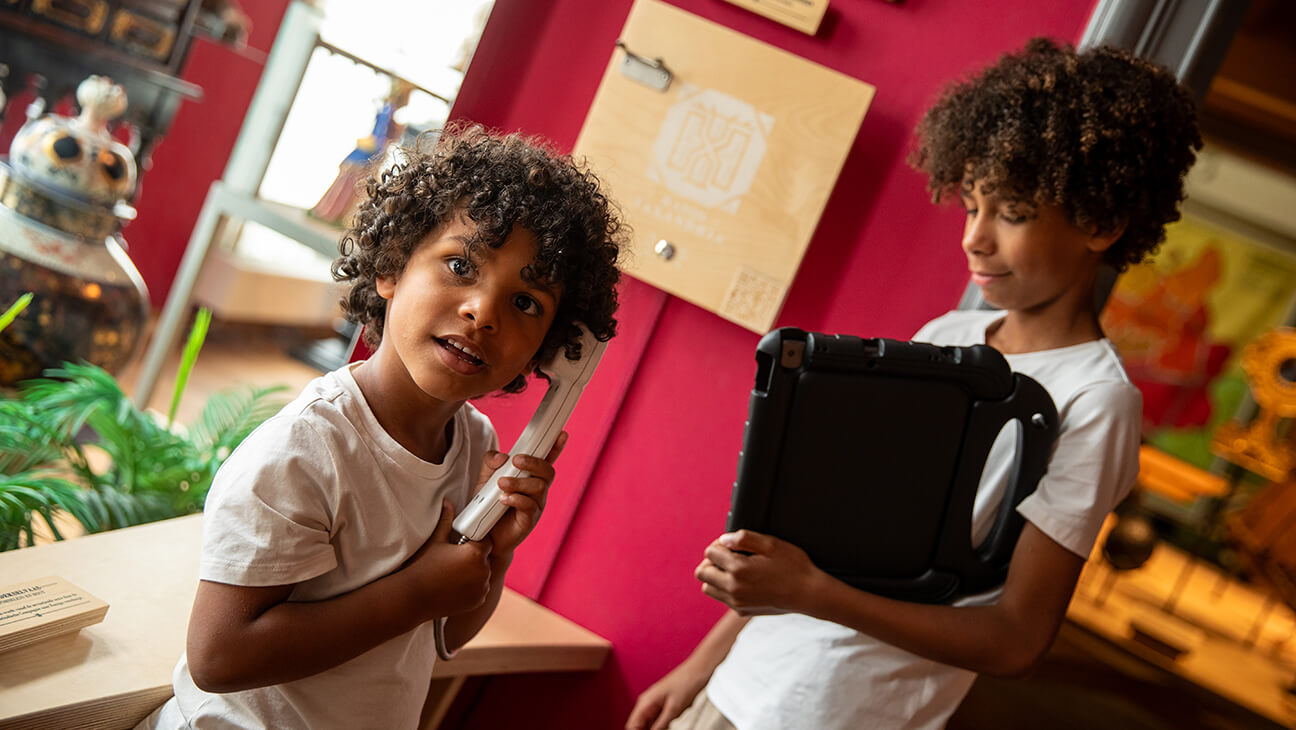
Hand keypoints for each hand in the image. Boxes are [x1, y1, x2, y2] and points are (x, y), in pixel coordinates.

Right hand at [401, 500, 493, 616]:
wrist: (412, 597)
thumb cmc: (422, 567)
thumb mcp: (436, 541)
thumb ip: (446, 521)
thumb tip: (448, 503)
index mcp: (475, 554)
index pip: (485, 541)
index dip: (474, 541)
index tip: (462, 544)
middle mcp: (483, 571)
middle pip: (485, 558)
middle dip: (474, 557)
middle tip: (455, 560)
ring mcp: (482, 588)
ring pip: (484, 574)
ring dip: (475, 573)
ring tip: (453, 573)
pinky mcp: (478, 601)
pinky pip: (481, 589)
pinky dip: (473, 587)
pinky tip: (455, 585)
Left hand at [483, 431, 567, 554]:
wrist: (482, 535)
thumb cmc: (488, 504)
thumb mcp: (485, 478)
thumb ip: (491, 462)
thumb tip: (503, 457)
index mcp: (530, 477)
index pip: (546, 459)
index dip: (555, 447)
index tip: (561, 434)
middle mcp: (537, 490)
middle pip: (547, 471)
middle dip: (533, 462)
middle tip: (515, 460)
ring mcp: (536, 505)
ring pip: (539, 487)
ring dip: (519, 482)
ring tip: (501, 484)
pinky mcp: (529, 520)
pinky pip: (530, 506)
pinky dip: (516, 499)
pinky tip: (503, 499)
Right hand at [626, 661, 708, 729]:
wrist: (697, 672)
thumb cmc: (686, 683)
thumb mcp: (673, 709)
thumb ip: (660, 725)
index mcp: (645, 702)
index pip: (632, 725)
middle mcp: (647, 703)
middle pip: (640, 725)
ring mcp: (655, 704)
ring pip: (649, 725)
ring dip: (656, 729)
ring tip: (668, 726)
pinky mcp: (663, 706)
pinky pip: (658, 721)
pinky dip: (663, 726)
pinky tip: (671, 725)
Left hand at [695, 530, 824, 615]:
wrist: (809, 594)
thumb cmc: (793, 566)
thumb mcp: (771, 544)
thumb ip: (744, 538)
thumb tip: (724, 540)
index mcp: (738, 569)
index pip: (710, 553)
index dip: (719, 544)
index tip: (732, 544)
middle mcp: (733, 588)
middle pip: (702, 573)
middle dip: (712, 561)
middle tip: (729, 555)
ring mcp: (736, 602)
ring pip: (708, 587)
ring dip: (715, 576)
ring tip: (733, 568)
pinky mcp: (741, 611)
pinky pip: (722, 598)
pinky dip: (726, 588)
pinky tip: (744, 581)